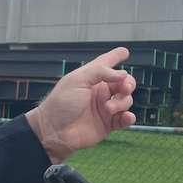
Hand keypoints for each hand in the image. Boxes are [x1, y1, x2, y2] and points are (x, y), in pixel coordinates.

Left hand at [25, 47, 135, 163]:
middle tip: (124, 88)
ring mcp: (105, 108)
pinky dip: (128, 117)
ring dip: (122, 102)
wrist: (54, 130)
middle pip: (124, 83)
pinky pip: (125, 119)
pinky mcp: (108, 124)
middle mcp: (99, 93)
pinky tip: (126, 116)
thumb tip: (122, 74)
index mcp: (91, 79)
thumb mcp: (77, 80)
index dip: (115, 57)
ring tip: (108, 108)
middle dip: (128, 84)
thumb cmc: (61, 103)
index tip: (124, 52)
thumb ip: (100, 72)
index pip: (105, 65)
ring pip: (126, 100)